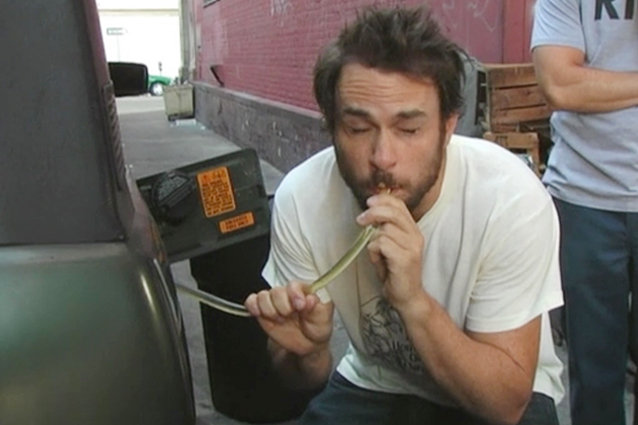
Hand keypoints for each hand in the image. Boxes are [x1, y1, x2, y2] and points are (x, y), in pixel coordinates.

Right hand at [244, 282, 333, 356]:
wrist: (308, 343)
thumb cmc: (318, 326)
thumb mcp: (324, 317)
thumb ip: (318, 306)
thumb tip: (310, 298)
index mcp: (303, 290)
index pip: (294, 286)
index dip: (294, 295)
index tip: (299, 306)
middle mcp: (287, 293)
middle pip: (276, 291)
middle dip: (282, 306)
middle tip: (289, 316)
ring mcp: (274, 301)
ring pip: (263, 296)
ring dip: (269, 310)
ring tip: (280, 319)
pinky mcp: (263, 310)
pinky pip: (252, 302)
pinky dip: (253, 307)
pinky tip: (260, 314)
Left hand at [356, 192, 424, 309]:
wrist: (406, 297)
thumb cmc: (394, 272)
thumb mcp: (388, 246)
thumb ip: (382, 230)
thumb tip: (368, 215)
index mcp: (413, 230)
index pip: (399, 205)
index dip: (383, 200)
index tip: (368, 202)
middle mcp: (415, 236)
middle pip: (393, 213)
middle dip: (373, 213)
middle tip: (360, 220)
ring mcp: (412, 247)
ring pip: (385, 229)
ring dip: (373, 238)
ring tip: (375, 251)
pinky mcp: (405, 259)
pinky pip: (383, 244)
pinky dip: (374, 249)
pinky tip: (377, 258)